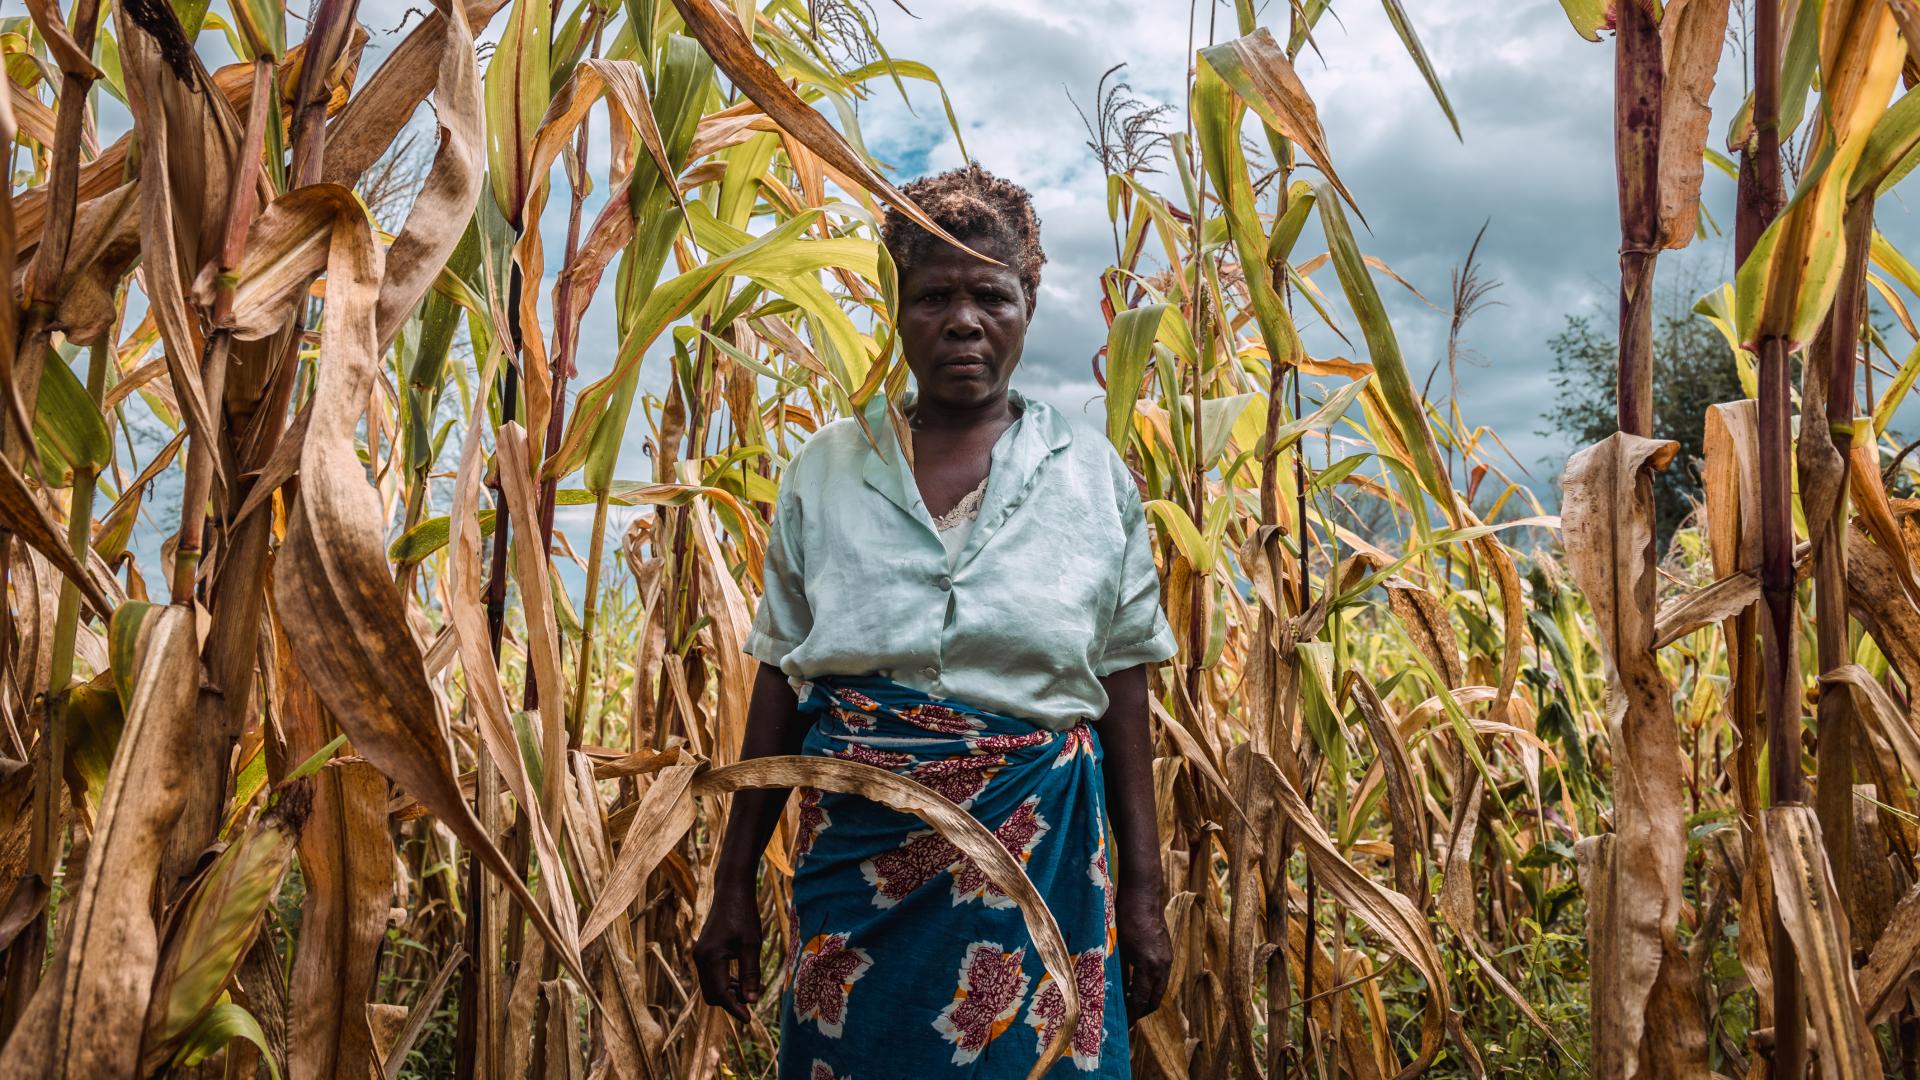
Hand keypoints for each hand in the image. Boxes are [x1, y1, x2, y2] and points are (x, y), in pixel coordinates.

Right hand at [693, 883, 762, 1022]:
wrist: (731, 891)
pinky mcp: (703, 952)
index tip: (749, 1020)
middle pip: (712, 995)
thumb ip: (750, 974)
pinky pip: (711, 976)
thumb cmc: (743, 914)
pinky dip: (725, 983)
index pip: (721, 994)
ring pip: (711, 987)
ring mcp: (699, 955)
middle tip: (752, 1002)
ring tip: (750, 989)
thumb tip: (752, 1000)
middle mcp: (699, 958)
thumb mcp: (751, 945)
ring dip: (728, 993)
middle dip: (730, 1003)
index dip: (735, 1009)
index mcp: (709, 958)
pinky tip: (741, 979)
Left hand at [1115, 892, 1171, 1022]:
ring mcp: (1167, 958)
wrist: (1142, 893)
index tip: (1122, 1025)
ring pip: (1159, 989)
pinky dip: (1150, 987)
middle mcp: (1163, 965)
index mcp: (1149, 965)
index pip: (1141, 1000)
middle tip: (1125, 1019)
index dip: (1131, 1015)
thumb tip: (1113, 994)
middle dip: (1140, 1012)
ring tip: (1128, 1004)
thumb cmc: (1124, 917)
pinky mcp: (1167, 952)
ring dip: (1145, 999)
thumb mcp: (1117, 947)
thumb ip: (1119, 972)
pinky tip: (1135, 985)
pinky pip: (1161, 978)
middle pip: (1154, 1000)